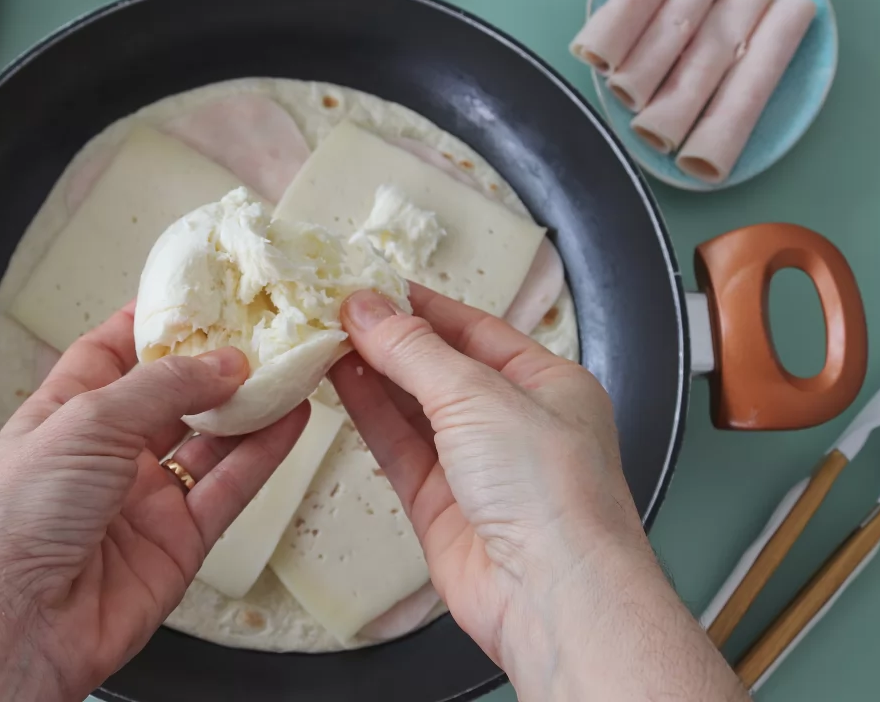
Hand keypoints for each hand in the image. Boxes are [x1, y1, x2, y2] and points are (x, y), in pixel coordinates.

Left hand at [0, 304, 306, 700]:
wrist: (16, 624)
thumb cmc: (16, 518)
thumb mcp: (85, 422)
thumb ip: (162, 386)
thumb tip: (223, 361)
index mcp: (65, 414)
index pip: (112, 353)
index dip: (154, 323)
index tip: (200, 293)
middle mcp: (107, 453)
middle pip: (172, 395)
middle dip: (215, 363)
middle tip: (264, 327)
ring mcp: (145, 497)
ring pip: (209, 440)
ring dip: (249, 406)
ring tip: (291, 365)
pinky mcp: (179, 540)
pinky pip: (229, 488)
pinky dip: (262, 454)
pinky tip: (291, 420)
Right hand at [331, 285, 746, 701]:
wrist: (553, 594)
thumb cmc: (546, 485)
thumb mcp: (478, 395)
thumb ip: (414, 351)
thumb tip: (364, 307)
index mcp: (547, 384)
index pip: (476, 330)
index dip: (422, 307)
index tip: (371, 285)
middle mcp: (514, 422)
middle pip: (441, 368)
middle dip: (391, 340)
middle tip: (335, 309)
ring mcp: (475, 466)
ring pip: (413, 409)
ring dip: (372, 374)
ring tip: (325, 338)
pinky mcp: (440, 505)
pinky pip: (398, 450)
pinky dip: (369, 416)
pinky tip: (339, 383)